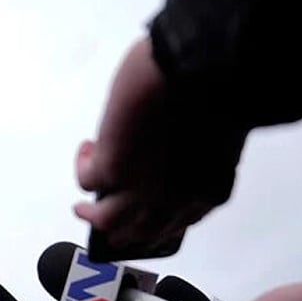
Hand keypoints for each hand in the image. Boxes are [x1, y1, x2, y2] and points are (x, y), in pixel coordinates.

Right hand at [73, 37, 246, 258]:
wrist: (200, 68)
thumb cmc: (219, 87)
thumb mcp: (216, 134)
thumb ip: (195, 154)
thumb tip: (172, 150)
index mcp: (210, 188)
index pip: (181, 222)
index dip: (159, 221)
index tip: (147, 218)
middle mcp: (176, 198)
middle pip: (142, 231)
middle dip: (122, 231)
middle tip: (107, 224)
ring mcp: (141, 188)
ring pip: (108, 219)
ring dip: (91, 215)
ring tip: (82, 208)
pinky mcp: (111, 169)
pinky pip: (87, 180)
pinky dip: (84, 165)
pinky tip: (87, 148)